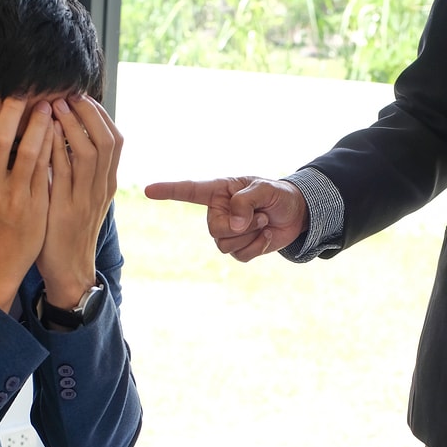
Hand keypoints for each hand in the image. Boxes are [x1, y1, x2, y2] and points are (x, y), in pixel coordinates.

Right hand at [0, 90, 54, 310]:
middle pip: (1, 139)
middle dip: (12, 110)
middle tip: (22, 91)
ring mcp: (15, 197)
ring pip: (29, 152)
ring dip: (38, 126)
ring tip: (46, 107)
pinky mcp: (36, 205)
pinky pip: (45, 170)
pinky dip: (50, 149)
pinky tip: (55, 133)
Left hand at [36, 95, 122, 307]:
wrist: (69, 270)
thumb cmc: (68, 230)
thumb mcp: (81, 197)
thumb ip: (76, 169)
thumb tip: (64, 134)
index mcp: (107, 184)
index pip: (115, 140)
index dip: (99, 115)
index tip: (81, 96)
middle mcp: (101, 189)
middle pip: (106, 141)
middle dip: (88, 113)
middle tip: (68, 94)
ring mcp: (86, 200)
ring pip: (87, 153)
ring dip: (70, 125)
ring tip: (53, 106)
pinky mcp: (66, 210)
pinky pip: (63, 172)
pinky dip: (54, 148)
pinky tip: (40, 134)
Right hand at [144, 177, 309, 261]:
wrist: (297, 214)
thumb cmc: (279, 195)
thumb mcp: (266, 189)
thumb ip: (246, 202)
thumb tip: (232, 225)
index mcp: (219, 191)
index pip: (189, 191)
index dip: (168, 191)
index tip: (149, 191)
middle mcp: (218, 211)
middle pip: (214, 229)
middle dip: (241, 226)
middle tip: (261, 214)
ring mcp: (227, 231)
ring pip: (225, 245)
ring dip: (251, 235)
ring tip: (264, 221)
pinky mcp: (239, 247)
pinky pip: (239, 256)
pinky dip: (257, 247)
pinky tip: (266, 235)